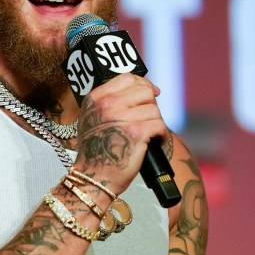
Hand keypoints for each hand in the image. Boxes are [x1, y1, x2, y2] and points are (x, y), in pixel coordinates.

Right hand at [73, 73, 168, 196]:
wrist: (94, 177)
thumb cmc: (96, 152)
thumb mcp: (92, 119)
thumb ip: (108, 102)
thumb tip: (142, 89)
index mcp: (95, 99)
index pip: (127, 78)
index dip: (144, 84)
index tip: (152, 93)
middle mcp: (107, 105)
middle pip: (144, 91)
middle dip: (151, 106)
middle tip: (148, 120)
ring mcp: (121, 117)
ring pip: (154, 109)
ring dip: (156, 123)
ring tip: (150, 136)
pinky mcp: (136, 132)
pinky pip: (159, 124)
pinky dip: (162, 135)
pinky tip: (155, 142)